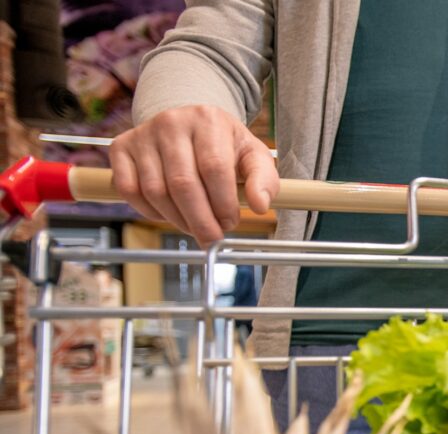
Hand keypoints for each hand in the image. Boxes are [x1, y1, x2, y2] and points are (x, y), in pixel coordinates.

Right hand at [109, 105, 278, 248]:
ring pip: (155, 191)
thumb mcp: (253, 156)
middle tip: (211, 238)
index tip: (230, 223)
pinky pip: (129, 190)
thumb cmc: (224, 146)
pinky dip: (149, 212)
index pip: (214, 168)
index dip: (223, 204)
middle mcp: (171, 123)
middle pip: (182, 183)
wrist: (190, 125)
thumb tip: (261, 206)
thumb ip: (264, 180)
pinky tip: (170, 214)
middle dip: (200, 220)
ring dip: (177, 220)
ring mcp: (143, 134)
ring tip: (195, 227)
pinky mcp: (121, 148)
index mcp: (208, 120)